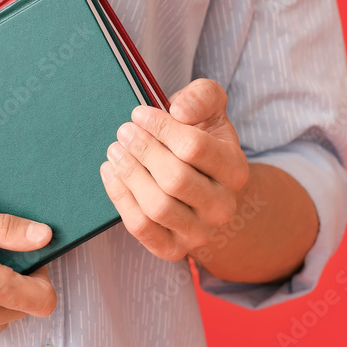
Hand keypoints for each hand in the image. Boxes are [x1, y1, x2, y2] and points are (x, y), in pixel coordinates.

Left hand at [100, 78, 248, 261]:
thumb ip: (202, 97)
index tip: (139, 114)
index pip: (194, 147)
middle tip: (123, 132)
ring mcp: (200, 232)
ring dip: (130, 174)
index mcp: (235, 170)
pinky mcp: (174, 249)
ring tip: (115, 150)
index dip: (161, 127)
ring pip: (157, 207)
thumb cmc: (205, 144)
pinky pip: (142, 228)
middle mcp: (223, 206)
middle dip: (143, 150)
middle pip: (175, 179)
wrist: (209, 190)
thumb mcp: (212, 112)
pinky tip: (110, 173)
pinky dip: (120, 198)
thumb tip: (179, 111)